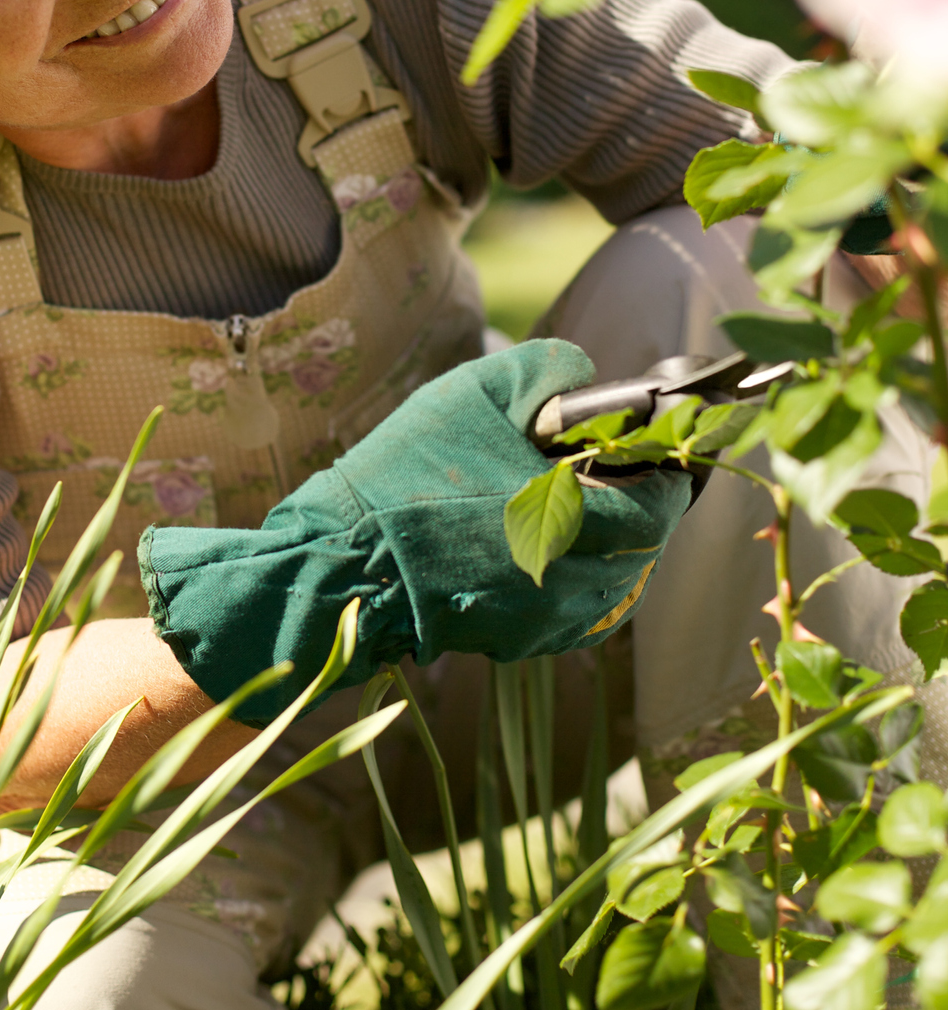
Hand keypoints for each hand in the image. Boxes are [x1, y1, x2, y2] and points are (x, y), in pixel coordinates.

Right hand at [140, 339, 691, 723]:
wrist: (342, 564)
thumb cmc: (407, 477)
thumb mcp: (475, 394)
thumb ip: (546, 370)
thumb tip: (587, 376)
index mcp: (584, 526)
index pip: (666, 495)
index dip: (663, 459)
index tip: (647, 435)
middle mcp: (584, 584)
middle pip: (646, 535)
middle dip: (631, 493)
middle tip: (596, 458)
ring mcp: (555, 620)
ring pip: (615, 570)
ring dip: (603, 530)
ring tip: (557, 493)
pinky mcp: (525, 639)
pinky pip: (576, 598)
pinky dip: (569, 564)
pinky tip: (527, 533)